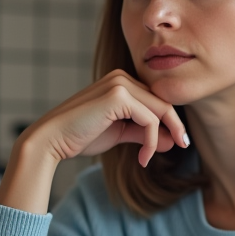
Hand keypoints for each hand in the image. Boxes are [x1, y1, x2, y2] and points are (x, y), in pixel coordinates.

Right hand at [29, 70, 188, 166]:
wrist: (51, 141)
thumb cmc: (80, 137)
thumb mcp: (119, 133)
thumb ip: (144, 134)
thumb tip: (173, 141)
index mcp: (120, 81)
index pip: (156, 99)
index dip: (170, 120)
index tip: (178, 142)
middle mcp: (121, 77)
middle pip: (163, 101)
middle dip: (175, 126)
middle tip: (183, 147)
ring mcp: (119, 84)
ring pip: (159, 110)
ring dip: (161, 137)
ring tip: (148, 158)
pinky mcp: (118, 96)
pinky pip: (149, 120)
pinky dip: (152, 141)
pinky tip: (143, 158)